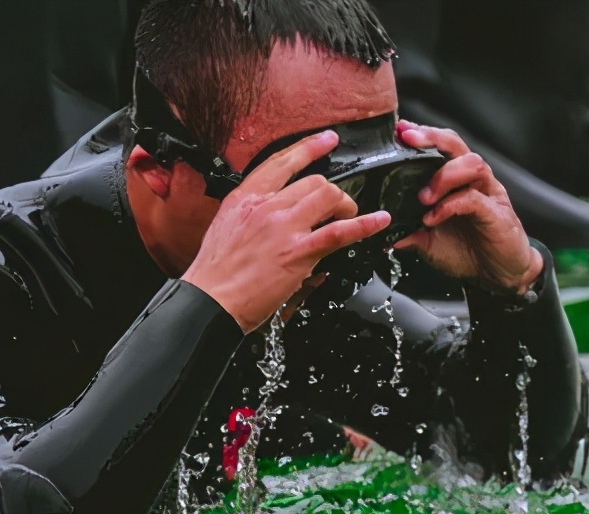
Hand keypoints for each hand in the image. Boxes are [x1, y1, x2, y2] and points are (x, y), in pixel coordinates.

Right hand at [183, 130, 390, 332]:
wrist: (209, 300)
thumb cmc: (215, 274)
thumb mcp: (226, 228)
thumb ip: (251, 216)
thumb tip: (274, 216)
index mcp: (245, 198)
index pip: (281, 162)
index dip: (308, 148)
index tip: (327, 140)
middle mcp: (265, 206)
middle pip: (313, 181)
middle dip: (332, 193)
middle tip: (338, 208)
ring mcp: (283, 227)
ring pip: (329, 196)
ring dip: (345, 206)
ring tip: (348, 218)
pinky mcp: (298, 252)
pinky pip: (339, 231)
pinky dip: (364, 225)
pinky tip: (379, 221)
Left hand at [393, 121, 542, 294]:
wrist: (498, 274)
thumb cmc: (468, 251)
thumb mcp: (430, 242)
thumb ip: (410, 232)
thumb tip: (383, 229)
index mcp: (456, 180)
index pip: (440, 147)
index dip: (421, 136)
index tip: (399, 131)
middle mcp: (473, 180)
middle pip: (456, 145)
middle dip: (431, 138)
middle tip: (408, 139)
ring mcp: (487, 193)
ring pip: (471, 163)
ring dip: (443, 175)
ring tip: (423, 196)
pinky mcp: (497, 212)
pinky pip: (473, 199)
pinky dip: (450, 205)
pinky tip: (433, 216)